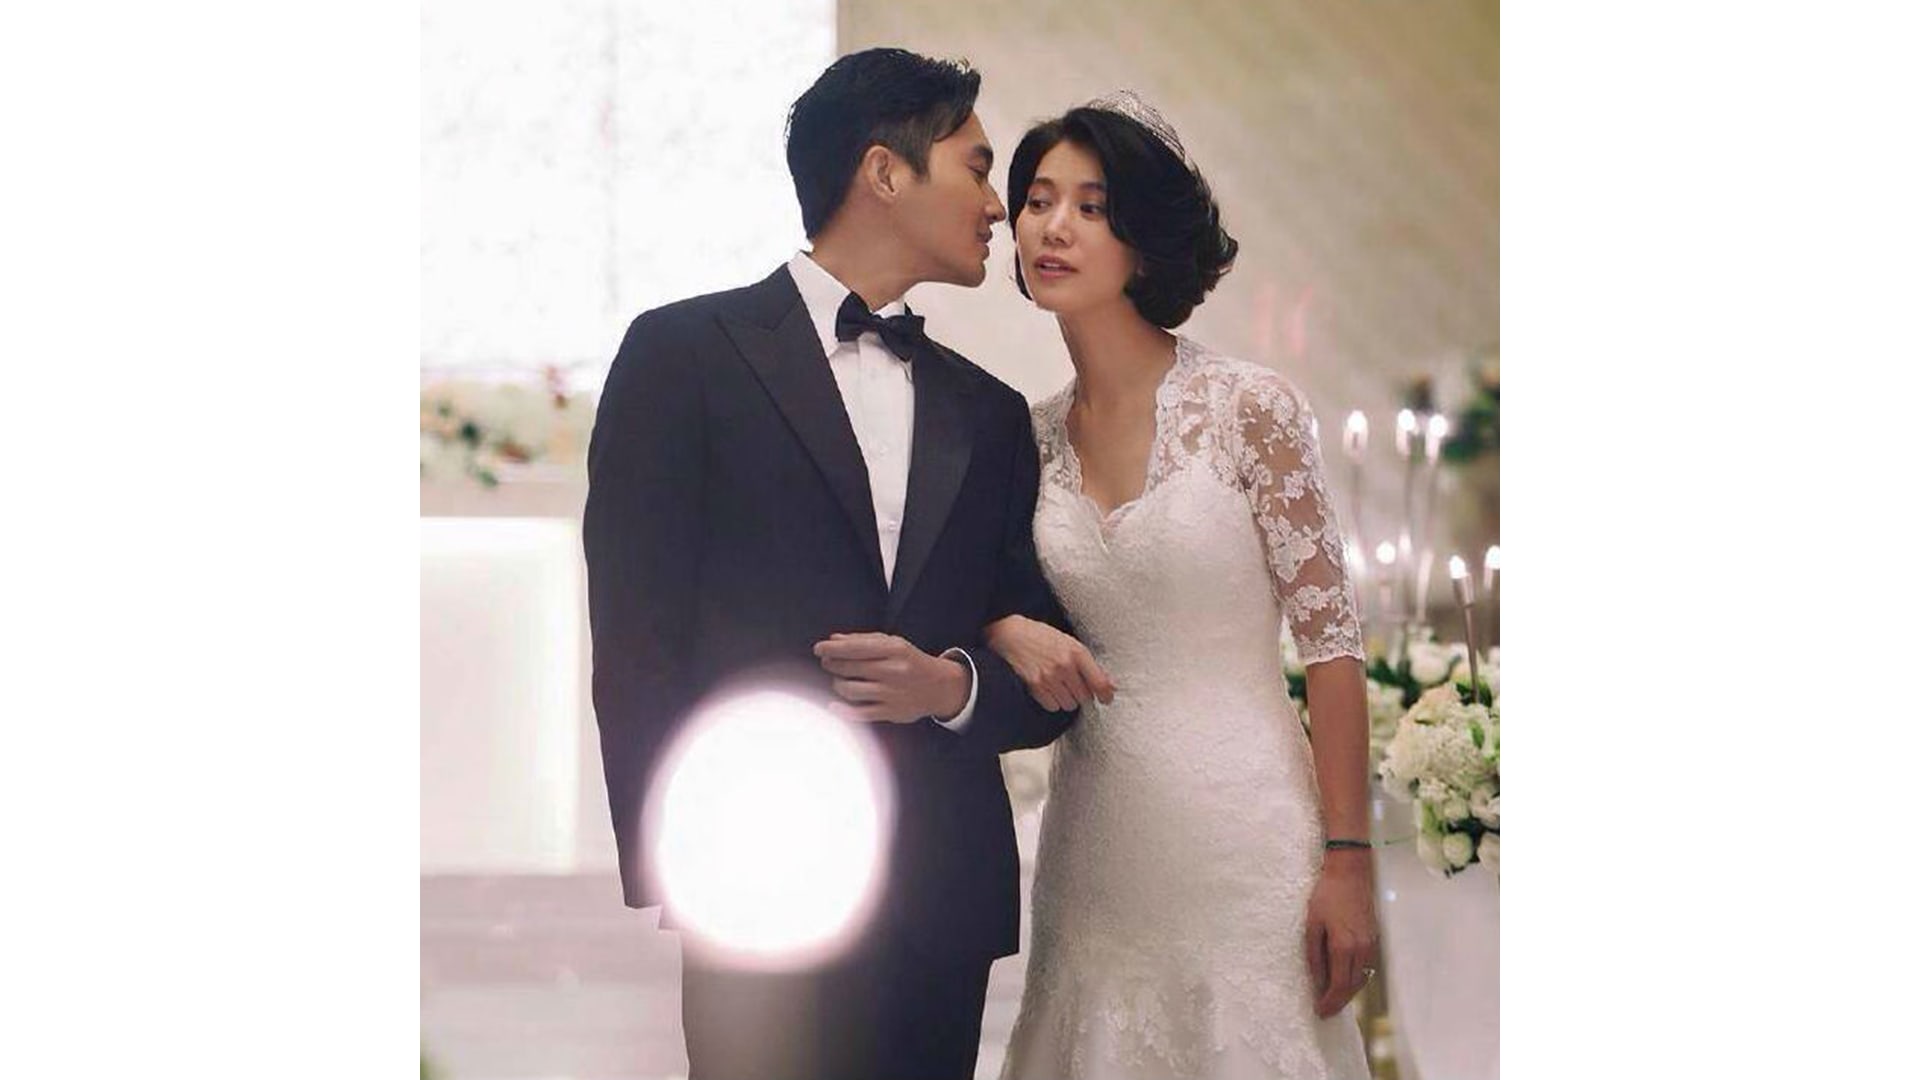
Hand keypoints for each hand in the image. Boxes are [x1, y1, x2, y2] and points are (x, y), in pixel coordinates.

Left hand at [812, 632, 969, 723]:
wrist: (939, 687)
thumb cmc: (911, 662)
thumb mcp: (893, 644)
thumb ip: (862, 640)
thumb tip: (834, 640)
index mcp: (894, 650)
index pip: (855, 648)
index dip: (832, 649)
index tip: (819, 649)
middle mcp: (893, 671)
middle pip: (849, 668)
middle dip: (832, 664)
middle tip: (828, 662)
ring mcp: (892, 693)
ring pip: (850, 690)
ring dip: (838, 684)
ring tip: (840, 680)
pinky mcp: (890, 712)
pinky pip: (859, 713)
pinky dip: (842, 710)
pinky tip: (834, 704)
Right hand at [983, 615, 1114, 711]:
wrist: (1012, 635)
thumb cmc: (1042, 637)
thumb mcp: (1070, 643)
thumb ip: (1089, 664)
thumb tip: (1109, 685)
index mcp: (1077, 652)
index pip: (1099, 683)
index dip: (1106, 695)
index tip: (1106, 699)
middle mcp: (1065, 666)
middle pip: (1085, 697)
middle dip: (1083, 694)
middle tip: (1075, 685)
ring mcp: (1049, 677)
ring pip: (1069, 704)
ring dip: (1068, 699)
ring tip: (1060, 685)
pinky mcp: (1035, 686)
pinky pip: (1053, 706)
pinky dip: (1053, 701)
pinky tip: (1049, 689)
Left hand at [1304, 849, 1379, 1017]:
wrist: (1350, 873)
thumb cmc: (1326, 896)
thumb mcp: (1312, 924)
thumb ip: (1314, 955)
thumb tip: (1316, 979)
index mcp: (1344, 947)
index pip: (1338, 985)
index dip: (1329, 1001)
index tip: (1320, 1011)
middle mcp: (1361, 949)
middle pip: (1352, 986)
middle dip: (1339, 1002)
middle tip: (1325, 1010)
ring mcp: (1370, 944)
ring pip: (1361, 978)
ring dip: (1348, 992)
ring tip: (1333, 998)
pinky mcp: (1373, 938)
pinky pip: (1365, 967)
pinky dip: (1355, 978)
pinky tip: (1344, 979)